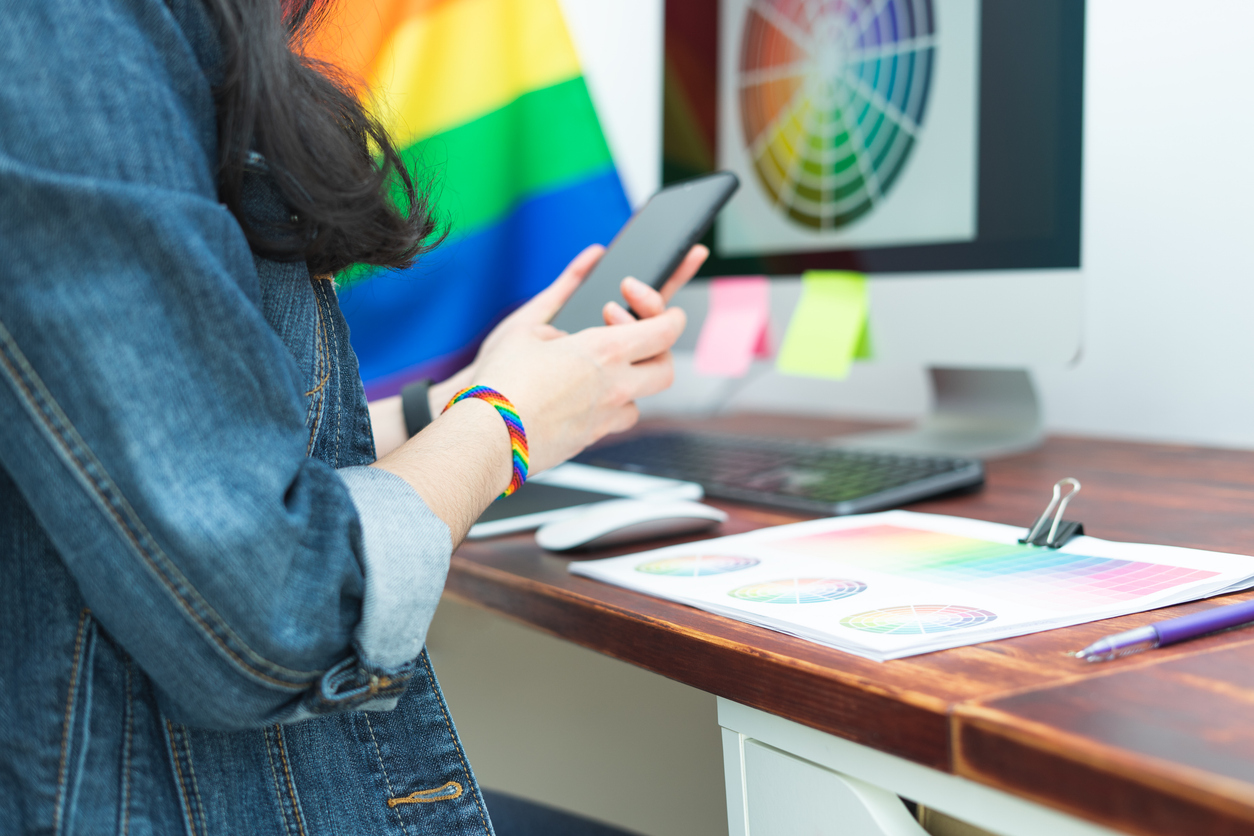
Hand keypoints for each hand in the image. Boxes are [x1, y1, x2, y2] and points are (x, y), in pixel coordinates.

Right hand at [429, 243, 708, 409]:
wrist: (484, 437)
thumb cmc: (500, 380)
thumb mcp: (529, 321)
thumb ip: (568, 284)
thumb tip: (594, 257)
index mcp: (605, 352)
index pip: (665, 331)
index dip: (669, 315)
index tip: (659, 307)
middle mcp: (615, 387)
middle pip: (665, 369)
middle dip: (657, 351)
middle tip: (632, 337)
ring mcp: (605, 419)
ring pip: (640, 400)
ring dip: (630, 382)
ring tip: (598, 369)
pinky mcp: (590, 441)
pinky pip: (613, 422)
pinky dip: (607, 407)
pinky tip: (581, 396)